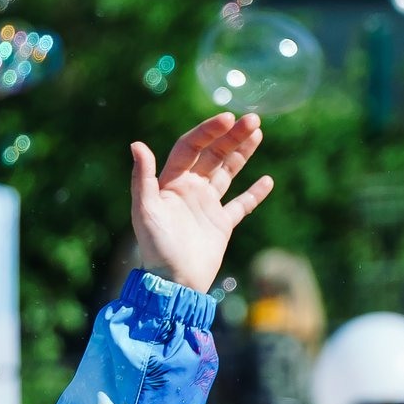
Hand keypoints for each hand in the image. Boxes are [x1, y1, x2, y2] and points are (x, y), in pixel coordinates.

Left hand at [131, 113, 276, 291]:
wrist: (174, 284)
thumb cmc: (156, 248)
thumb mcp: (145, 210)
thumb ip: (142, 177)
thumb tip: (136, 144)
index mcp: (171, 182)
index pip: (191, 147)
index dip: (208, 131)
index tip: (228, 119)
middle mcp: (189, 190)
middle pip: (213, 155)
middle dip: (232, 137)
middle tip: (253, 120)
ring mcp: (206, 206)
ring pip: (227, 172)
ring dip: (242, 153)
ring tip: (257, 133)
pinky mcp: (221, 225)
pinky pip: (240, 205)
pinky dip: (253, 193)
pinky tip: (267, 180)